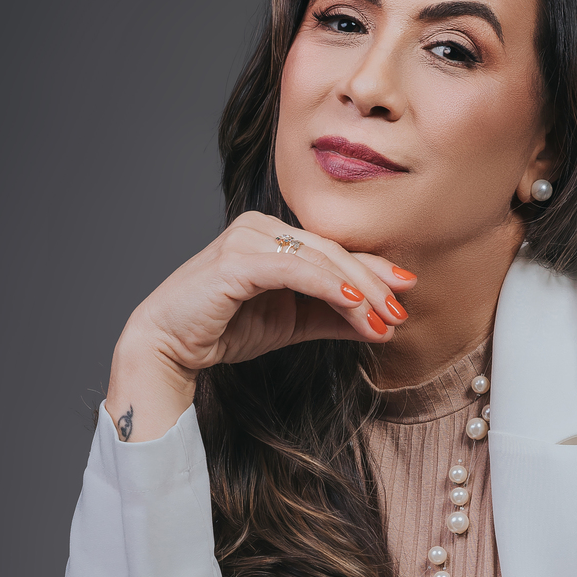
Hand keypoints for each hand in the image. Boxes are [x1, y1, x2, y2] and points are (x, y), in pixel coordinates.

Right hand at [105, 213, 415, 439]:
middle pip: (333, 251)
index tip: (405, 295)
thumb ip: (334, 319)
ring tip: (384, 317)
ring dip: (357, 290)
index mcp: (274, 237)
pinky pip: (293, 271)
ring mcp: (247, 240)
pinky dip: (327, 286)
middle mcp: (261, 228)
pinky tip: (352, 303)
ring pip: (319, 259)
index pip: (334, 251)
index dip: (373, 272)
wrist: (170, 348)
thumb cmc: (223, 329)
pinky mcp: (235, 261)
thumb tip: (383, 324)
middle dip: (372, 283)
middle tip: (401, 312)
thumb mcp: (293, 324)